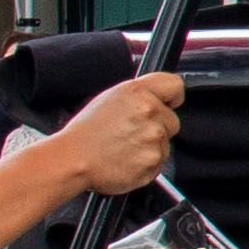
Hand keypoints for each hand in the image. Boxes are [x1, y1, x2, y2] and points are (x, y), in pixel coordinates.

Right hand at [59, 72, 182, 197]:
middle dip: (157, 126)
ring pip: (165, 142)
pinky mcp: (153, 161)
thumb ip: (141, 95)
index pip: (175, 85)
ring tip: (124, 147)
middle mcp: (149, 112)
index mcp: (138, 92)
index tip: (168, 104)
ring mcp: (153, 138)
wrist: (73, 159)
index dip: (172, 97)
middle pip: (172, 120)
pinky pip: (159, 162)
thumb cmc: (86, 131)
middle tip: (131, 132)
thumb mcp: (111, 98)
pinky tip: (126, 159)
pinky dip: (146, 163)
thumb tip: (163, 98)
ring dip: (150, 146)